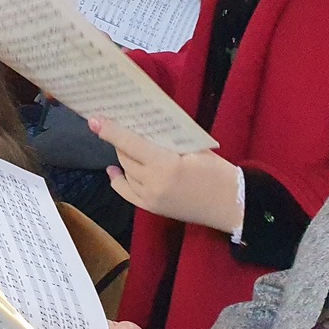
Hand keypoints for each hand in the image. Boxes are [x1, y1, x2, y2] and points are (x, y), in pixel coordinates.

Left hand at [92, 118, 241, 233]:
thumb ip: (168, 141)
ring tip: (126, 145)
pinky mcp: (152, 209)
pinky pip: (127, 192)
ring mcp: (150, 198)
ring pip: (126, 171)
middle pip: (126, 156)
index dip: (111, 130)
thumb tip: (142, 126)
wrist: (233, 206)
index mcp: (165, 164)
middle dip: (121, 141)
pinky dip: (118, 180)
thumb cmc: (218, 173)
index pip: (130, 143)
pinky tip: (113, 170)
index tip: (94, 119)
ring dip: (124, 157)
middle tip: (121, 127)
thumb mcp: (195, 149)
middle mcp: (152, 183)